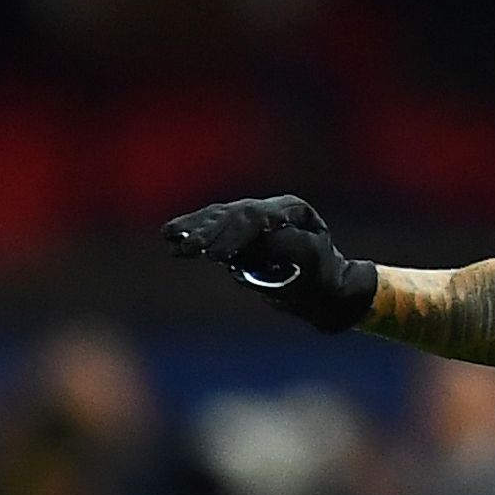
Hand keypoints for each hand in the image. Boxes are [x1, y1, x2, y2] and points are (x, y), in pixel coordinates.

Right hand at [160, 195, 378, 332]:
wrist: (325, 287)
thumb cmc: (322, 279)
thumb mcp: (310, 266)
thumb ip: (283, 250)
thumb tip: (253, 244)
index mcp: (293, 211)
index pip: (257, 217)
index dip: (233, 235)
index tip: (215, 256)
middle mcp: (272, 208)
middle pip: (235, 214)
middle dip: (208, 233)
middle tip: (186, 250)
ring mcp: (256, 214)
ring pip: (219, 216)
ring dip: (193, 229)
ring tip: (170, 240)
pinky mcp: (241, 227)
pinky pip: (213, 223)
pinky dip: (191, 229)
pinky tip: (169, 233)